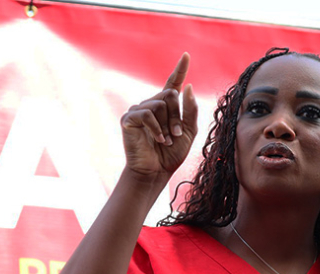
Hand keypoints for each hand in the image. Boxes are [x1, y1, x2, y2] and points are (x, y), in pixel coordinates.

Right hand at [120, 53, 199, 182]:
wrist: (156, 171)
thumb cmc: (171, 154)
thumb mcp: (189, 131)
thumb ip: (190, 110)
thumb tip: (187, 86)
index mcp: (166, 107)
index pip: (173, 84)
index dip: (180, 69)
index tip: (186, 55)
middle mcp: (152, 105)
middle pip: (170, 95)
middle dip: (177, 116)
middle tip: (176, 135)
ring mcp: (139, 110)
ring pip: (160, 104)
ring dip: (168, 124)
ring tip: (166, 140)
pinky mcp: (129, 119)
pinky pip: (147, 114)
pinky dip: (156, 128)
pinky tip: (158, 140)